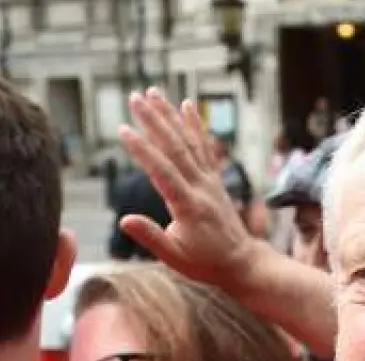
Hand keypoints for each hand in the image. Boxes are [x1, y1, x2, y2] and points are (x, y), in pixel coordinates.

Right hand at [117, 89, 259, 290]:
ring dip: (170, 115)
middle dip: (153, 120)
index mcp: (188, 205)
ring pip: (189, 141)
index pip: (161, 170)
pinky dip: (195, 125)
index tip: (123, 129)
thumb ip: (150, 237)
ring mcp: (210, 180)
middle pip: (174, 147)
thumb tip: (124, 219)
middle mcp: (201, 186)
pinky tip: (187, 106)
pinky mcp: (215, 179)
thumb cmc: (205, 263)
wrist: (242, 262)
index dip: (141, 149)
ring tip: (154, 92)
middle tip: (134, 97)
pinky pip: (205, 147)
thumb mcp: (174, 258)